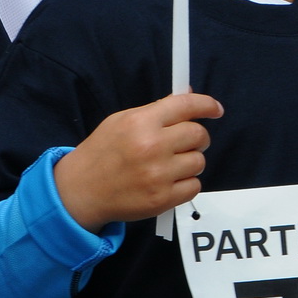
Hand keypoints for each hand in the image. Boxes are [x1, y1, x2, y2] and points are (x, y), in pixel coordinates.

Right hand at [53, 93, 222, 233]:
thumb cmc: (102, 153)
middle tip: (186, 142)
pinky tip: (169, 181)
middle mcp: (152, 146)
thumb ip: (156, 111)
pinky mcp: (163, 199)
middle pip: (199, 134)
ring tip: (171, 164)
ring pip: (199, 161)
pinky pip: (195, 186)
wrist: (82, 190)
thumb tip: (189, 99)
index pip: (185, 106)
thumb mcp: (121, 121)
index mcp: (141, 122)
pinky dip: (186, 183)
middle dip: (197, 137)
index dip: (206, 105)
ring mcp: (159, 175)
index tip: (215, 109)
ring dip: (190, 161)